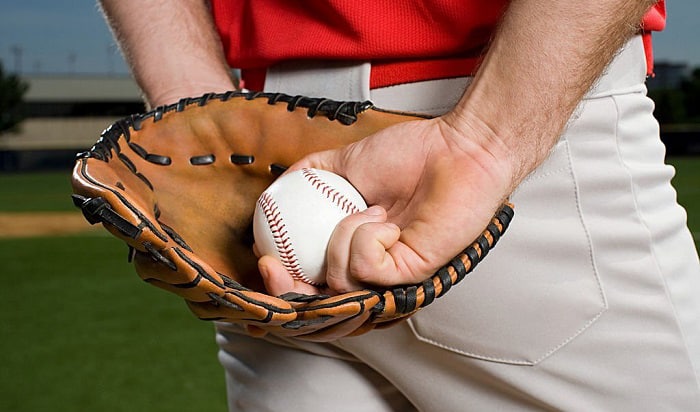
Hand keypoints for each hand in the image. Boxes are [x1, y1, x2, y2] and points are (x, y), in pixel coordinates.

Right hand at [259, 115, 513, 295]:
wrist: (454, 149)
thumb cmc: (410, 156)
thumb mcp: (343, 164)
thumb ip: (308, 177)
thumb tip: (273, 195)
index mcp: (354, 258)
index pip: (312, 296)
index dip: (281, 292)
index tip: (264, 261)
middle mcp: (372, 277)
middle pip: (321, 316)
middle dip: (288, 296)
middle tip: (273, 265)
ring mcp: (392, 281)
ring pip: (340, 286)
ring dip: (339, 241)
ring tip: (368, 209)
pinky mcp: (411, 276)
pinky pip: (365, 268)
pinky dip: (365, 236)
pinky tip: (386, 218)